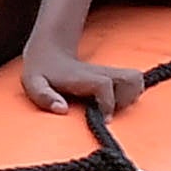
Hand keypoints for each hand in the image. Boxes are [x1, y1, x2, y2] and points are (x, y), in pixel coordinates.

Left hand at [18, 36, 140, 118]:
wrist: (50, 51)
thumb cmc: (42, 72)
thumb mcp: (34, 83)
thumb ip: (44, 96)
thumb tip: (61, 110)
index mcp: (83, 76)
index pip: (104, 85)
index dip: (107, 103)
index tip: (104, 119)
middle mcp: (101, 71)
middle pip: (131, 78)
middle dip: (126, 99)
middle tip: (111, 111)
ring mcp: (109, 71)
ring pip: (135, 79)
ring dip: (130, 97)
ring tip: (113, 107)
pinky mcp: (114, 74)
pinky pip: (134, 81)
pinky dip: (131, 93)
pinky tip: (115, 102)